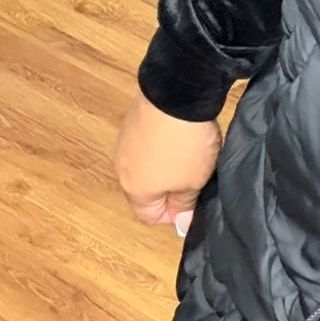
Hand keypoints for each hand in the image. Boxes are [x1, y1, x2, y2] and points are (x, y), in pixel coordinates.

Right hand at [115, 94, 221, 229]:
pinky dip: (164, 146)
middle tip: (196, 178)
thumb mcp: (193, 182)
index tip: (194, 202)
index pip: (149, 216)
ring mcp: (125, 143)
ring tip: (192, 155)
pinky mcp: (133, 123)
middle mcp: (123, 168)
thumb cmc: (185, 146)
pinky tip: (181, 137)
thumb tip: (180, 225)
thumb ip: (185, 206)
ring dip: (169, 167)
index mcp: (134, 189)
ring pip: (149, 167)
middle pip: (147, 192)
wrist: (177, 96)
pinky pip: (149, 145)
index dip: (174, 214)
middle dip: (172, 190)